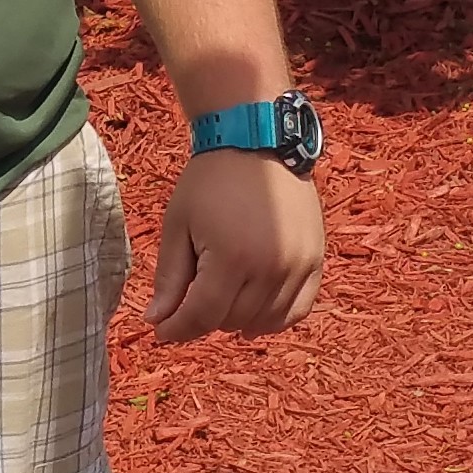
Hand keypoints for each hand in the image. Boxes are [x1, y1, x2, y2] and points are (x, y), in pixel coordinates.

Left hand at [151, 151, 324, 345]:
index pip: (202, 316)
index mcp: (231, 258)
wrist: (259, 141)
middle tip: (189, 303)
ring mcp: (298, 265)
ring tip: (220, 303)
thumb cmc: (211, 180)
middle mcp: (270, 268)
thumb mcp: (178, 225)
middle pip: (232, 321)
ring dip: (237, 320)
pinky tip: (254, 313)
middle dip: (204, 319)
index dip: (178, 329)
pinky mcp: (315, 260)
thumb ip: (169, 277)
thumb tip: (156, 321)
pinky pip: (298, 310)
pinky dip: (274, 319)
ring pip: (265, 322)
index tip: (162, 330)